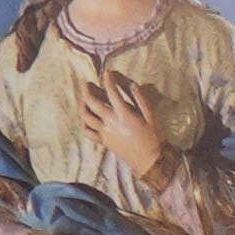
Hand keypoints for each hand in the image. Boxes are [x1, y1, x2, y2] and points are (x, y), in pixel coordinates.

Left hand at [81, 70, 182, 184]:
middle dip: (87, 90)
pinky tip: (86, 118)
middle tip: (87, 83)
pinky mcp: (103, 141)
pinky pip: (88, 132)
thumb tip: (133, 85)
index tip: (107, 73)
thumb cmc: (152, 138)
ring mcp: (104, 132)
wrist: (148, 160)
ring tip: (83, 98)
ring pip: (85, 116)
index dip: (108, 80)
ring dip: (82, 104)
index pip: (112, 92)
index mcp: (123, 114)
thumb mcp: (150, 117)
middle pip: (91, 102)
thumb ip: (141, 100)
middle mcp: (110, 122)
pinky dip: (84, 124)